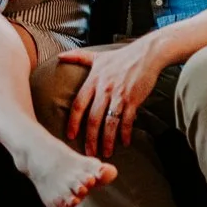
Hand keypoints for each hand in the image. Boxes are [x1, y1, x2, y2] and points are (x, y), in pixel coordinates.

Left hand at [60, 40, 165, 157]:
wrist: (147, 54)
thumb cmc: (122, 56)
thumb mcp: (97, 56)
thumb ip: (78, 57)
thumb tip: (60, 56)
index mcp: (94, 80)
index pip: (78, 104)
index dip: (73, 121)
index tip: (70, 135)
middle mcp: (104, 89)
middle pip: (93, 119)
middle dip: (90, 138)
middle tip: (89, 152)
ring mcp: (119, 95)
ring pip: (109, 123)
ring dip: (107, 141)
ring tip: (105, 152)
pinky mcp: (133, 100)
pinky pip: (127, 121)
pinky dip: (125, 133)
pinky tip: (125, 142)